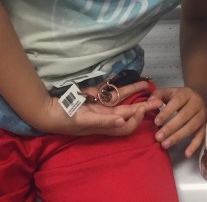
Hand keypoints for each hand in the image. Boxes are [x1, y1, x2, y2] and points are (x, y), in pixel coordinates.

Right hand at [37, 80, 163, 136]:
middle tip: (159, 100)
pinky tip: (131, 80)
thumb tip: (123, 121)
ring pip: (123, 98)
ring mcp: (102, 104)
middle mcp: (106, 115)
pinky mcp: (96, 94)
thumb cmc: (65, 119)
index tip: (142, 109)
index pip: (127, 126)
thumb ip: (104, 121)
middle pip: (129, 112)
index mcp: (105, 125)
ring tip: (149, 87)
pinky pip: (111, 89)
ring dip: (135, 93)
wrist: (48, 109)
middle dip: (144, 106)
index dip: (136, 120)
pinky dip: (121, 85)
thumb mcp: (84, 121)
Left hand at [150, 86, 206, 157]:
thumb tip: (150, 100)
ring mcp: (203, 115)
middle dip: (170, 128)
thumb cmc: (180, 97)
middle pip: (184, 116)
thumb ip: (159, 94)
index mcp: (186, 94)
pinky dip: (194, 145)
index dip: (166, 112)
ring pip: (191, 127)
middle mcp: (197, 104)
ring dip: (178, 137)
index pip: (176, 102)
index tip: (156, 122)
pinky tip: (186, 154)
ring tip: (165, 145)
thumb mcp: (170, 92)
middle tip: (158, 137)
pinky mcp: (206, 125)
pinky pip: (201, 136)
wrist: (199, 96)